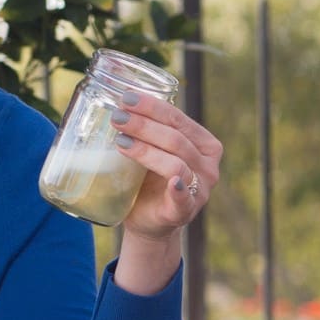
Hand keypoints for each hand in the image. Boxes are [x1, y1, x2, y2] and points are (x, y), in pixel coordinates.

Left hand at [110, 91, 222, 240]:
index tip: (126, 98)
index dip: (152, 107)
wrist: (147, 222)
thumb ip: (144, 131)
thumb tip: (113, 100)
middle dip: (144, 125)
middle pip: (175, 138)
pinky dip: (179, 189)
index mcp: (203, 143)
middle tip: (118, 117)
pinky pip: (184, 198)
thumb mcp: (149, 152)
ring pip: (176, 163)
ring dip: (147, 150)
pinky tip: (172, 182)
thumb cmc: (147, 181)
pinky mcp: (185, 210)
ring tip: (120, 141)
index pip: (178, 119)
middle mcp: (207, 164)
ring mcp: (200, 188)